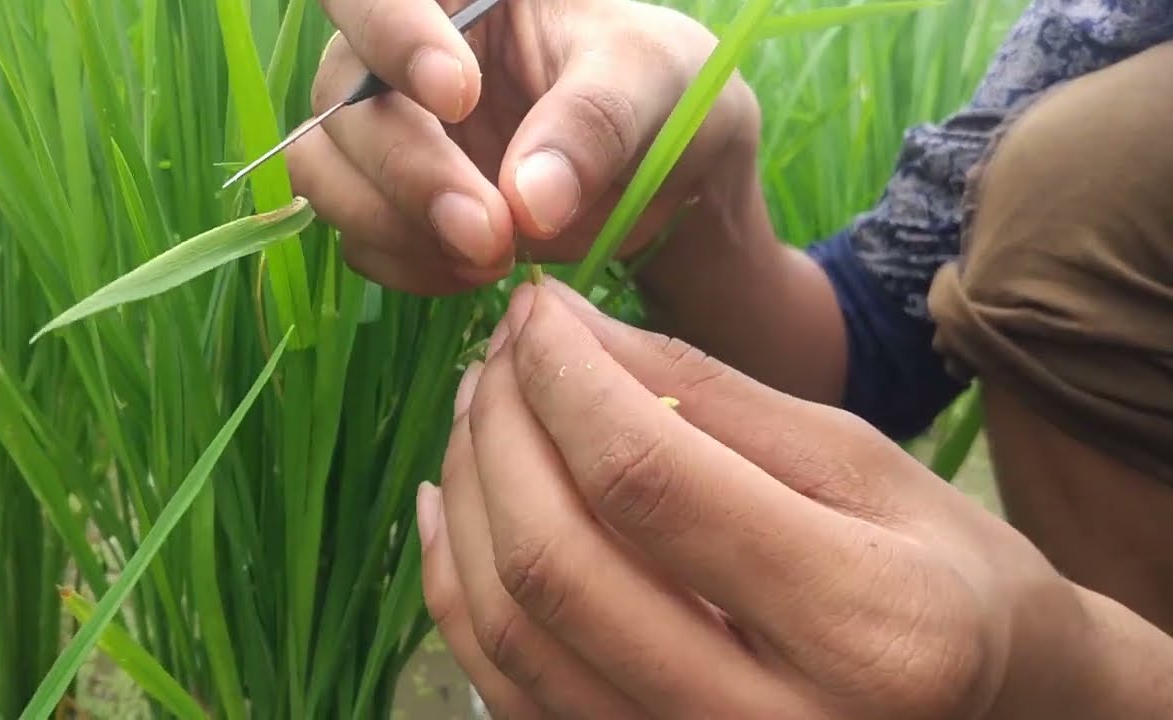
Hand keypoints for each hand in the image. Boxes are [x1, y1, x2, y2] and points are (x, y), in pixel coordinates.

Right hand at [286, 0, 758, 295]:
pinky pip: (355, 235)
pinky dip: (404, 264)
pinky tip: (472, 273)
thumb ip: (595, 125)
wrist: (663, 171)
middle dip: (410, 172)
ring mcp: (389, 129)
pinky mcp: (393, 201)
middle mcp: (401, 51)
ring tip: (490, 258)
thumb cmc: (659, 92)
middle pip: (341, 96)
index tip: (460, 96)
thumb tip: (529, 201)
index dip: (391, 35)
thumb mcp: (654, 84)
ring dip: (392, 224)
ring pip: (323, 168)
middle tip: (491, 233)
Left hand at [418, 277, 1098, 718]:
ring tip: (479, 410)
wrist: (974, 703)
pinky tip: (454, 502)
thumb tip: (565, 327)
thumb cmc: (935, 566)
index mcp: (862, 624)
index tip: (536, 310)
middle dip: (503, 431)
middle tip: (498, 354)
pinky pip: (506, 687)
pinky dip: (459, 587)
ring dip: (471, 498)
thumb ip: (706, 395)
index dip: (566, 380)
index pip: (648, 480)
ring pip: (514, 633)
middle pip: (560, 562)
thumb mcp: (853, 459)